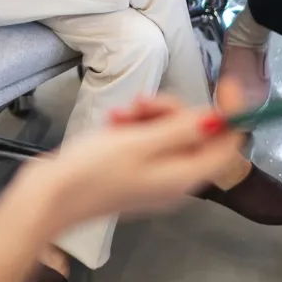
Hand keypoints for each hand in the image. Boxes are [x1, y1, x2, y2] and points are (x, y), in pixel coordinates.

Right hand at [23, 95, 240, 228]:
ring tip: (121, 114)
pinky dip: (135, 130)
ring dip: (149, 118)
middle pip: (195, 137)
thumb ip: (182, 130)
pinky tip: (114, 124)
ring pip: (169, 137)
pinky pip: (148, 145)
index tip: (223, 85)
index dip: (230, 115)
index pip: (227, 146)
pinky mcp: (135, 175)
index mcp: (184, 177)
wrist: (51, 197)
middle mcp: (176, 181)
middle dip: (173, 113)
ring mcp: (155, 179)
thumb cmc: (93, 170)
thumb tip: (220, 119)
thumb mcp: (139, 142)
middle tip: (142, 104)